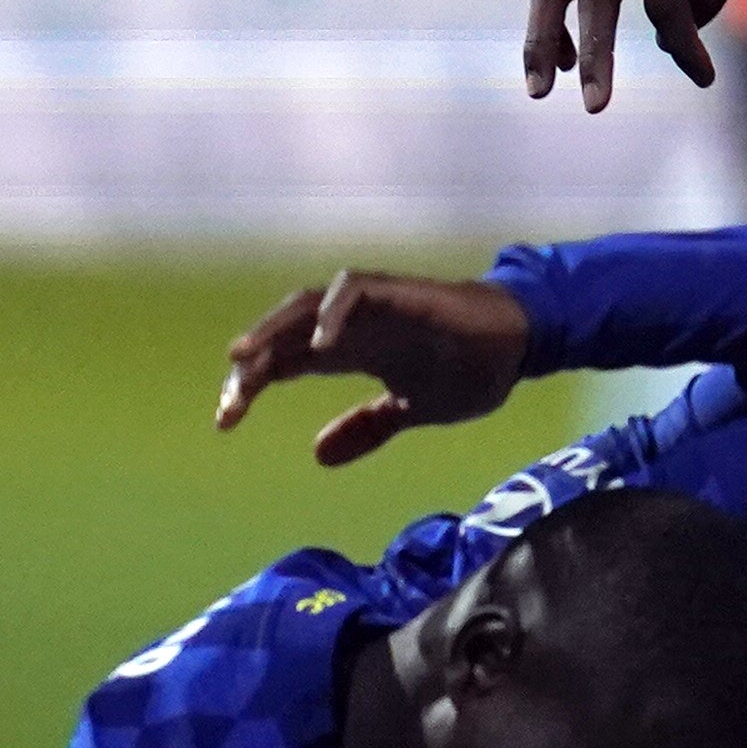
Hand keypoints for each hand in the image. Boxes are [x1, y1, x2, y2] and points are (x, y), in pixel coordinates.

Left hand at [216, 268, 533, 465]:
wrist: (520, 344)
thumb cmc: (468, 369)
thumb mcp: (408, 411)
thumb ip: (366, 429)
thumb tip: (317, 456)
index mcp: (349, 350)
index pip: (285, 361)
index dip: (251, 385)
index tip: (226, 421)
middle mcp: (351, 324)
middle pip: (284, 333)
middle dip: (253, 362)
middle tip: (227, 401)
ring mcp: (373, 305)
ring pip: (307, 305)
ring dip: (274, 330)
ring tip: (246, 361)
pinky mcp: (400, 293)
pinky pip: (355, 292)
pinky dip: (332, 314)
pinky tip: (317, 345)